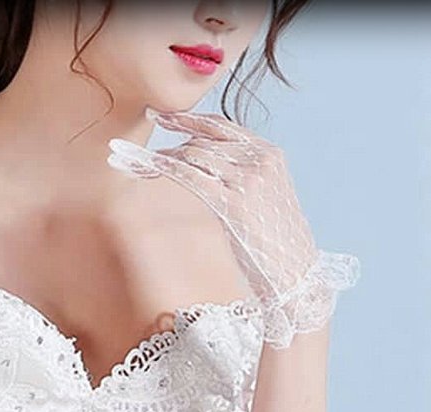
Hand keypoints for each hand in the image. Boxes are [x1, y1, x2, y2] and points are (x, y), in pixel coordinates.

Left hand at [108, 109, 358, 347]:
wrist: (296, 275)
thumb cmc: (277, 245)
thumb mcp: (265, 201)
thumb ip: (241, 180)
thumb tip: (204, 172)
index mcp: (269, 155)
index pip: (222, 127)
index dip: (189, 120)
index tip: (164, 117)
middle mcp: (260, 160)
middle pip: (203, 140)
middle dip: (168, 139)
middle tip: (138, 146)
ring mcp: (248, 179)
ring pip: (193, 154)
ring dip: (160, 157)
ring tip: (133, 161)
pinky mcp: (234, 202)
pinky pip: (191, 177)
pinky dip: (164, 168)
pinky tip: (144, 167)